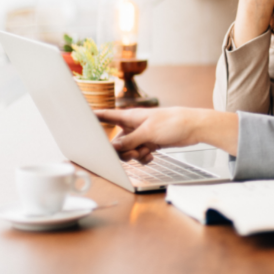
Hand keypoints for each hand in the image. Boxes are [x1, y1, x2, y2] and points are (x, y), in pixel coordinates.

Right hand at [95, 108, 239, 161]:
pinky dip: (144, 158)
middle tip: (134, 151)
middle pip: (117, 141)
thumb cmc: (173, 122)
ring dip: (135, 155)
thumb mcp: (148, 132)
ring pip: (129, 150)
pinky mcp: (151, 143)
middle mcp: (134, 126)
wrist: (194, 127)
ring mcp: (143, 135)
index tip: (78, 118)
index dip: (93, 117)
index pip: (107, 116)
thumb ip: (129, 141)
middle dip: (123, 150)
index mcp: (131, 117)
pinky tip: (152, 155)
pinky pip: (140, 154)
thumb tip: (112, 147)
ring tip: (146, 153)